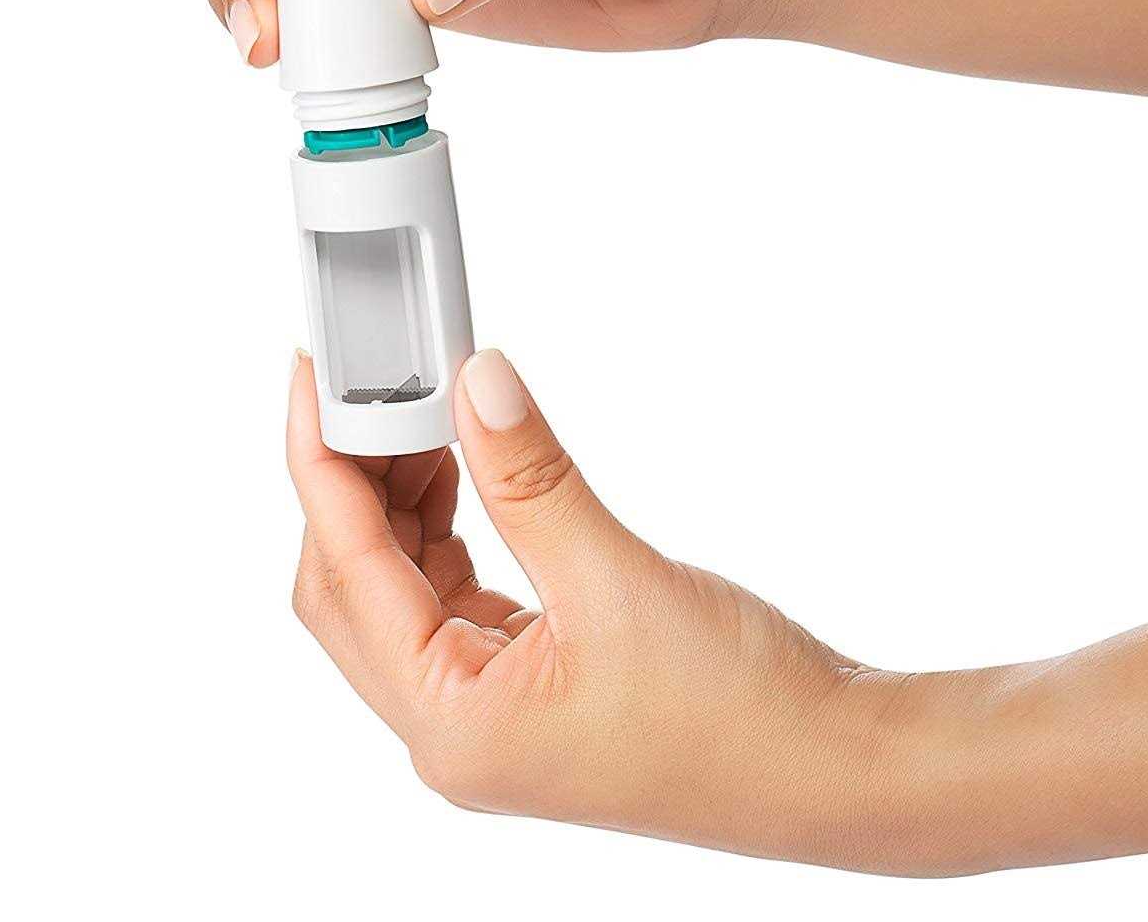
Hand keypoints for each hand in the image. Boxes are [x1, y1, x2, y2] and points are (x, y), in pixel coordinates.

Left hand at [286, 347, 915, 871]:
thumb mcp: (615, 577)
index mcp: (452, 725)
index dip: (320, 463)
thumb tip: (471, 384)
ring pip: (399, 589)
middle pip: (351, 587)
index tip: (312, 378)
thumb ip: (530, 476)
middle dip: (351, 483)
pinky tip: (464, 471)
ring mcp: (489, 713)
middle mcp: (454, 729)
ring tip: (422, 415)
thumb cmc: (740, 713)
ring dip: (400, 502)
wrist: (835, 769)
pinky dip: (446, 528)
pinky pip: (451, 596)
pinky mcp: (526, 688)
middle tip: (364, 386)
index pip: (344, 572)